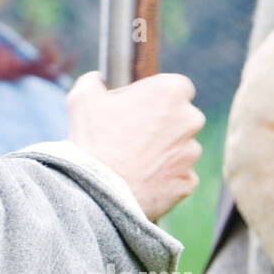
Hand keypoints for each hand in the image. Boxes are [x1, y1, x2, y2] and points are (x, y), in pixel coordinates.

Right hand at [67, 71, 204, 220]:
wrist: (97, 194)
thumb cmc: (93, 144)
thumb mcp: (82, 101)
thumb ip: (93, 82)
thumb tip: (97, 79)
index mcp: (170, 91)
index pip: (174, 87)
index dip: (153, 99)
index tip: (135, 111)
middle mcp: (190, 119)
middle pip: (179, 118)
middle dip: (161, 127)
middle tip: (129, 140)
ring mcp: (191, 152)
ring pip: (179, 149)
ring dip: (162, 155)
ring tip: (132, 166)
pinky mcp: (188, 181)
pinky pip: (178, 177)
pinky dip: (164, 180)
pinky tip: (141, 183)